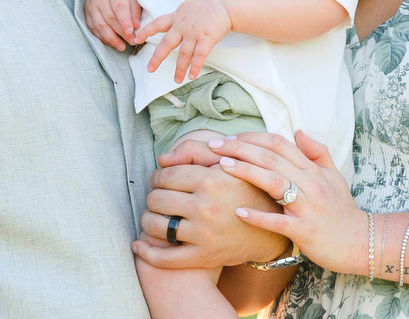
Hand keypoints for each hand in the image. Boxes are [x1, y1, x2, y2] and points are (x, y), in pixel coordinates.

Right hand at [85, 0, 141, 50]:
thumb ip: (135, 9)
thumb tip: (136, 26)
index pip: (119, 6)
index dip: (125, 20)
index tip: (131, 32)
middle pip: (110, 18)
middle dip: (121, 33)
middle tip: (132, 42)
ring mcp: (91, 5)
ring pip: (100, 25)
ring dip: (111, 38)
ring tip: (122, 46)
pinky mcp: (86, 12)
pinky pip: (92, 27)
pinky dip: (102, 37)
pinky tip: (111, 42)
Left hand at [133, 140, 285, 268]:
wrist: (269, 228)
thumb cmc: (245, 188)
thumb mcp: (228, 161)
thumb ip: (194, 151)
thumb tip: (161, 160)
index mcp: (210, 180)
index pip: (165, 176)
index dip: (158, 176)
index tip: (161, 179)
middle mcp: (205, 207)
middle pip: (156, 199)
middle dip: (153, 196)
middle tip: (158, 197)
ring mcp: (203, 234)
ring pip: (154, 226)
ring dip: (147, 220)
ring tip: (153, 216)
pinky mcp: (203, 256)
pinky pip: (164, 258)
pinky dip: (146, 252)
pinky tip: (139, 246)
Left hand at [135, 0, 231, 81]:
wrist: (225, 2)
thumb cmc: (209, 3)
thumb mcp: (189, 6)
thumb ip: (180, 16)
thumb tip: (173, 22)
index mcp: (177, 16)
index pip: (157, 23)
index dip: (146, 31)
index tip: (137, 38)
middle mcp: (182, 26)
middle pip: (166, 44)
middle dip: (157, 57)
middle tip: (150, 69)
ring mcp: (194, 33)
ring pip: (183, 54)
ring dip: (179, 68)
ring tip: (177, 79)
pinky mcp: (207, 38)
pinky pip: (199, 56)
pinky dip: (195, 67)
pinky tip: (192, 76)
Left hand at [213, 130, 366, 275]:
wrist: (360, 243)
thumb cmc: (342, 210)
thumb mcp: (334, 176)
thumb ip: (317, 152)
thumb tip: (298, 130)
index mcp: (313, 170)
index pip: (280, 144)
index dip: (253, 137)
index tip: (230, 137)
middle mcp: (310, 183)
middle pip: (271, 158)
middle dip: (240, 148)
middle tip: (214, 145)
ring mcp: (307, 207)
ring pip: (274, 182)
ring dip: (246, 172)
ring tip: (221, 166)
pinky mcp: (305, 231)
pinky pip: (278, 221)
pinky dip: (258, 215)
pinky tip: (237, 210)